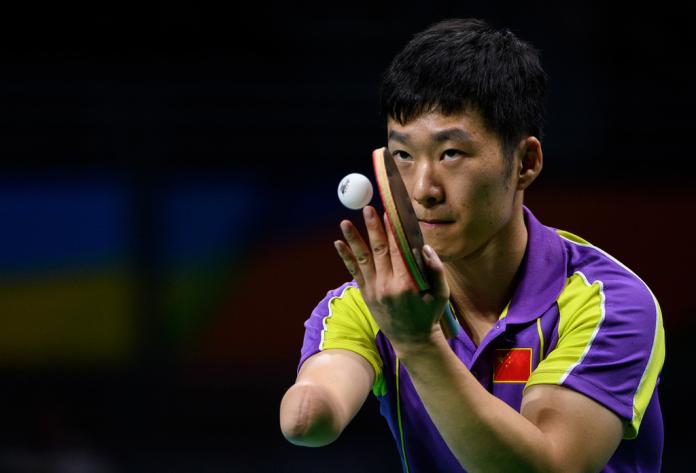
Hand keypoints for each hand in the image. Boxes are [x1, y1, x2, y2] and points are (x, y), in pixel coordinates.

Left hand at [333, 205, 449, 347]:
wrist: (412, 340)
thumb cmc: (429, 314)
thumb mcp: (442, 294)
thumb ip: (436, 270)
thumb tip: (425, 247)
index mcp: (408, 282)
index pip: (399, 249)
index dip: (394, 229)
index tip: (391, 211)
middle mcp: (388, 285)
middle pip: (379, 249)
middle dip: (373, 227)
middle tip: (368, 208)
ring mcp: (374, 290)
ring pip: (362, 258)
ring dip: (353, 239)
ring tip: (344, 222)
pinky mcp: (366, 294)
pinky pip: (354, 272)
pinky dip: (346, 257)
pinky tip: (338, 243)